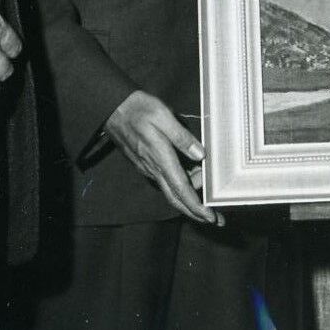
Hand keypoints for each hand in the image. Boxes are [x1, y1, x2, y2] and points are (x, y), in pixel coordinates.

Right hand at [105, 90, 222, 224]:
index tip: (210, 217)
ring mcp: (149, 168)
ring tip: (209, 191)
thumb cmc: (139, 110)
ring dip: (190, 198)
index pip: (181, 190)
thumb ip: (182, 137)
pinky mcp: (146, 165)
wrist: (113, 109)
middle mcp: (154, 169)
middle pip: (176, 199)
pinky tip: (192, 178)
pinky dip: (181, 186)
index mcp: (161, 159)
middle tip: (216, 219)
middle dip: (196, 212)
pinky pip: (166, 182)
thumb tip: (199, 154)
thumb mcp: (163, 116)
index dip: (196, 207)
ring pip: (171, 191)